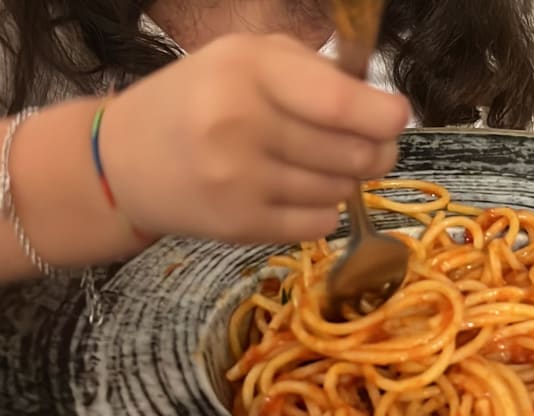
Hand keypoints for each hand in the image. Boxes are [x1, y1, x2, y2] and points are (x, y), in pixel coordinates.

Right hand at [101, 33, 409, 243]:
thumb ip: (311, 72)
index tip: (397, 118)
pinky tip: (301, 194)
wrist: (124, 160)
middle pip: (353, 154)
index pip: (339, 104)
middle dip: (376, 152)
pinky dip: (325, 211)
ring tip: (320, 166)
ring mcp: (240, 182)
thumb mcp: (244, 59)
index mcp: (247, 71)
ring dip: (346, 181)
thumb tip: (380, 108)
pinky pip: (319, 225)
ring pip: (340, 192)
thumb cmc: (197, 100)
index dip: (383, 116)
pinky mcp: (240, 226)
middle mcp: (241, 126)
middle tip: (371, 148)